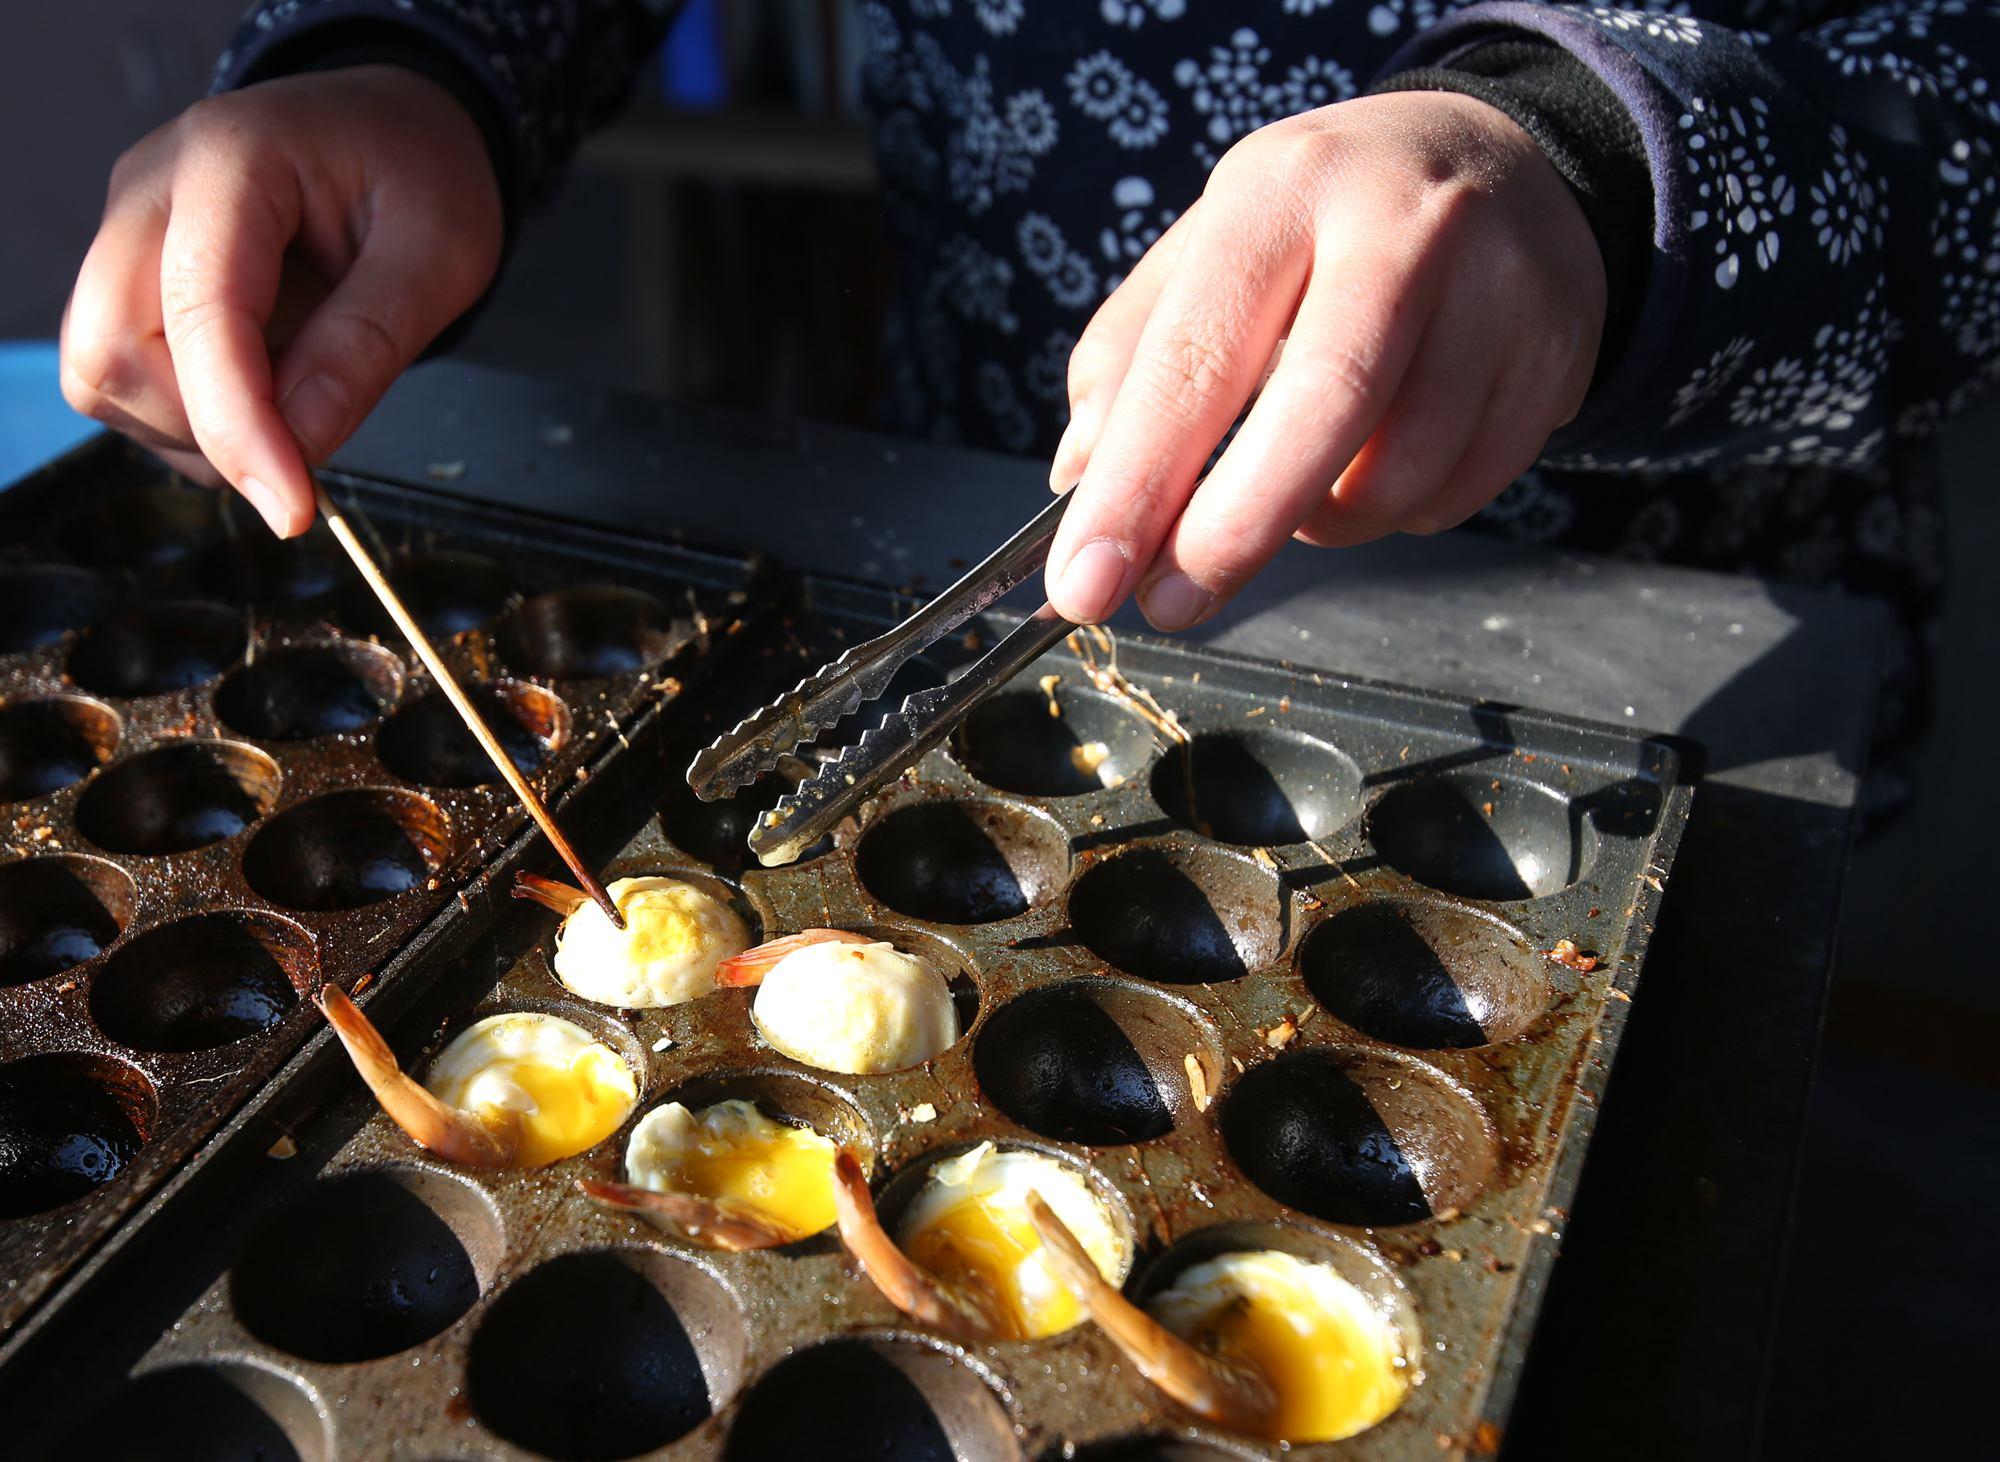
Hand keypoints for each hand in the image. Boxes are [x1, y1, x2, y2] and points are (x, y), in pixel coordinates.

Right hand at [61, 66, 502, 535]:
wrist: (394, 129)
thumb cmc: (421, 173)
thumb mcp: (441, 256)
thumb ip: (368, 347)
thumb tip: (303, 446)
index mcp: (229, 160)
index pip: (197, 312)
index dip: (238, 425)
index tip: (292, 507)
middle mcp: (151, 190)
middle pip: (108, 350)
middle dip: (203, 427)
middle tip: (304, 444)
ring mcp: (128, 232)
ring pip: (104, 377)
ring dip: (197, 429)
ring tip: (300, 395)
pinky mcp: (132, 277)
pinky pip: (126, 379)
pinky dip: (194, 416)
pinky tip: (268, 389)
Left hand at [1043, 92, 1606, 629]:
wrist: (1503, 162)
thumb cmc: (1323, 224)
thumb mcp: (1212, 247)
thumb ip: (1132, 353)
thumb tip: (1081, 473)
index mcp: (1283, 192)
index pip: (1197, 354)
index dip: (1136, 484)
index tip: (1086, 582)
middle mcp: (1400, 227)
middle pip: (1321, 408)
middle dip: (1233, 530)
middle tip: (1171, 602)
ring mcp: (1497, 291)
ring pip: (1395, 476)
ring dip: (1321, 523)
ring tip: (1297, 481)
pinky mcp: (1554, 358)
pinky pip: (1455, 496)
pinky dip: (1396, 513)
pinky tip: (1378, 459)